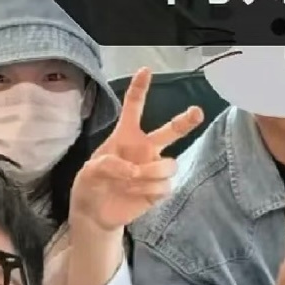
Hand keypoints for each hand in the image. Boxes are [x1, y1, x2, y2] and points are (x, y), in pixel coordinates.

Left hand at [69, 68, 203, 231]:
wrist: (95, 214)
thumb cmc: (90, 186)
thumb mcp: (88, 172)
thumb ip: (106, 164)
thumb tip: (132, 168)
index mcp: (125, 136)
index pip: (134, 108)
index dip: (140, 88)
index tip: (145, 70)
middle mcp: (145, 149)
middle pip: (171, 131)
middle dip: (185, 121)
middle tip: (197, 111)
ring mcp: (154, 168)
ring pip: (170, 164)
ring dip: (151, 172)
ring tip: (133, 179)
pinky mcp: (159, 189)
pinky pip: (166, 185)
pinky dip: (149, 189)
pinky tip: (135, 192)